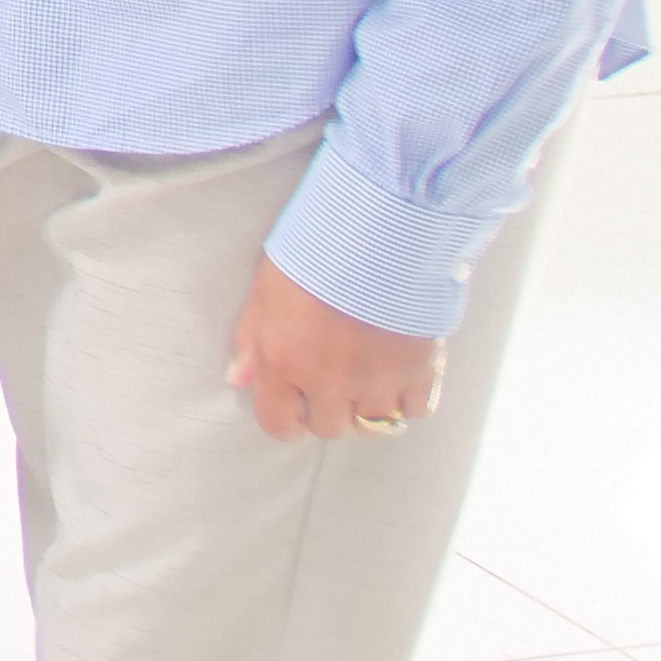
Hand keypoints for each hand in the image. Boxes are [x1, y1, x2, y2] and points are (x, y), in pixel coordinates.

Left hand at [224, 255, 444, 441]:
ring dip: (367, 406)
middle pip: (329, 428)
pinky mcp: (421, 370)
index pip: (278, 423)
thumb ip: (250, 339)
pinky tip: (398, 374)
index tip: (292, 407)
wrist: (378, 232)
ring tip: (366, 376)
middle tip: (330, 381)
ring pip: (374, 424)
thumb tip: (238, 378)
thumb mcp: (265, 288)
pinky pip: (415, 410)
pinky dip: (407, 399)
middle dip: (326, 409)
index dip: (284, 419)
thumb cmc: (314, 252)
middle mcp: (332, 381)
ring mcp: (379, 380)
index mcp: (285, 362)